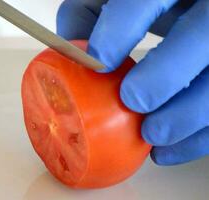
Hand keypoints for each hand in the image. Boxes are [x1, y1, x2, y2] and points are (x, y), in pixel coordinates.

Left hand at [57, 0, 208, 165]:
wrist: (184, 8)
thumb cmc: (148, 6)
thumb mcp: (113, 0)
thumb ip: (88, 16)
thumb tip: (67, 52)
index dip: (122, 30)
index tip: (99, 62)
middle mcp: (205, 9)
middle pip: (200, 37)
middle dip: (164, 76)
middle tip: (133, 101)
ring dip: (186, 116)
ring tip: (151, 134)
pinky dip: (197, 138)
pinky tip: (168, 149)